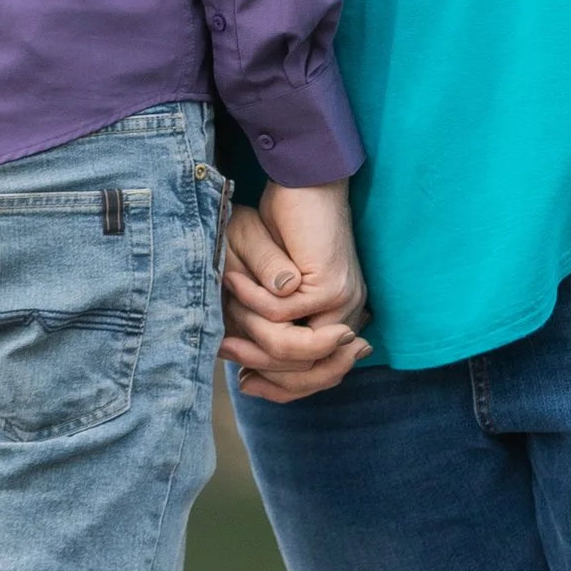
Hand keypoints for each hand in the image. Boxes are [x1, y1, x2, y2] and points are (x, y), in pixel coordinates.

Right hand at [220, 179, 371, 401]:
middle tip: (226, 352)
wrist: (303, 183)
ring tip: (227, 317)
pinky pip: (282, 313)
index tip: (241, 380)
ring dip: (252, 330)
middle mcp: (344, 318)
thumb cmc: (280, 229)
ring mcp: (342, 304)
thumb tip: (250, 379)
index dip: (277, 388)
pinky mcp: (330, 287)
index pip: (313, 379)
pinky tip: (236, 282)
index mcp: (334, 322)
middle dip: (260, 367)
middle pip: (306, 374)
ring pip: (293, 349)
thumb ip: (264, 329)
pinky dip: (253, 301)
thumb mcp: (262, 287)